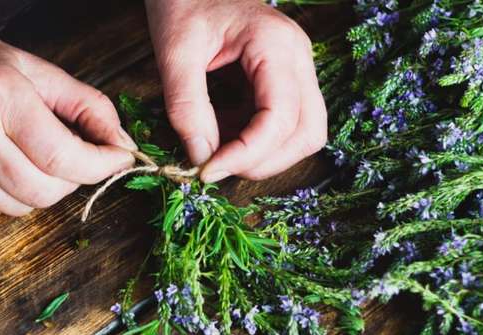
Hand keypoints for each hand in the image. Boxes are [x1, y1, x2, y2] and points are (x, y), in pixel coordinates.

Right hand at [0, 23, 135, 217]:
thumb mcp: (37, 70)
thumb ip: (87, 105)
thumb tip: (122, 144)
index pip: (61, 155)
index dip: (99, 165)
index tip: (118, 159)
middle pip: (43, 190)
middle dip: (71, 180)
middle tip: (71, 158)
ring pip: (20, 207)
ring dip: (39, 190)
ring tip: (27, 155)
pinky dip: (8, 197)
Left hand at [145, 0, 326, 181]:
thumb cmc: (183, 3)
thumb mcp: (174, 52)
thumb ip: (186, 107)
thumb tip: (201, 157)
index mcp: (276, 44)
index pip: (281, 118)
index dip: (248, 154)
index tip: (208, 171)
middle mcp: (298, 59)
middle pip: (307, 133)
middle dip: (263, 162)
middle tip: (217, 168)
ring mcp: (296, 71)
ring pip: (303, 134)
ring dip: (263, 156)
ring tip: (218, 149)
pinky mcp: (284, 83)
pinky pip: (283, 126)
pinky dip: (255, 143)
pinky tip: (222, 134)